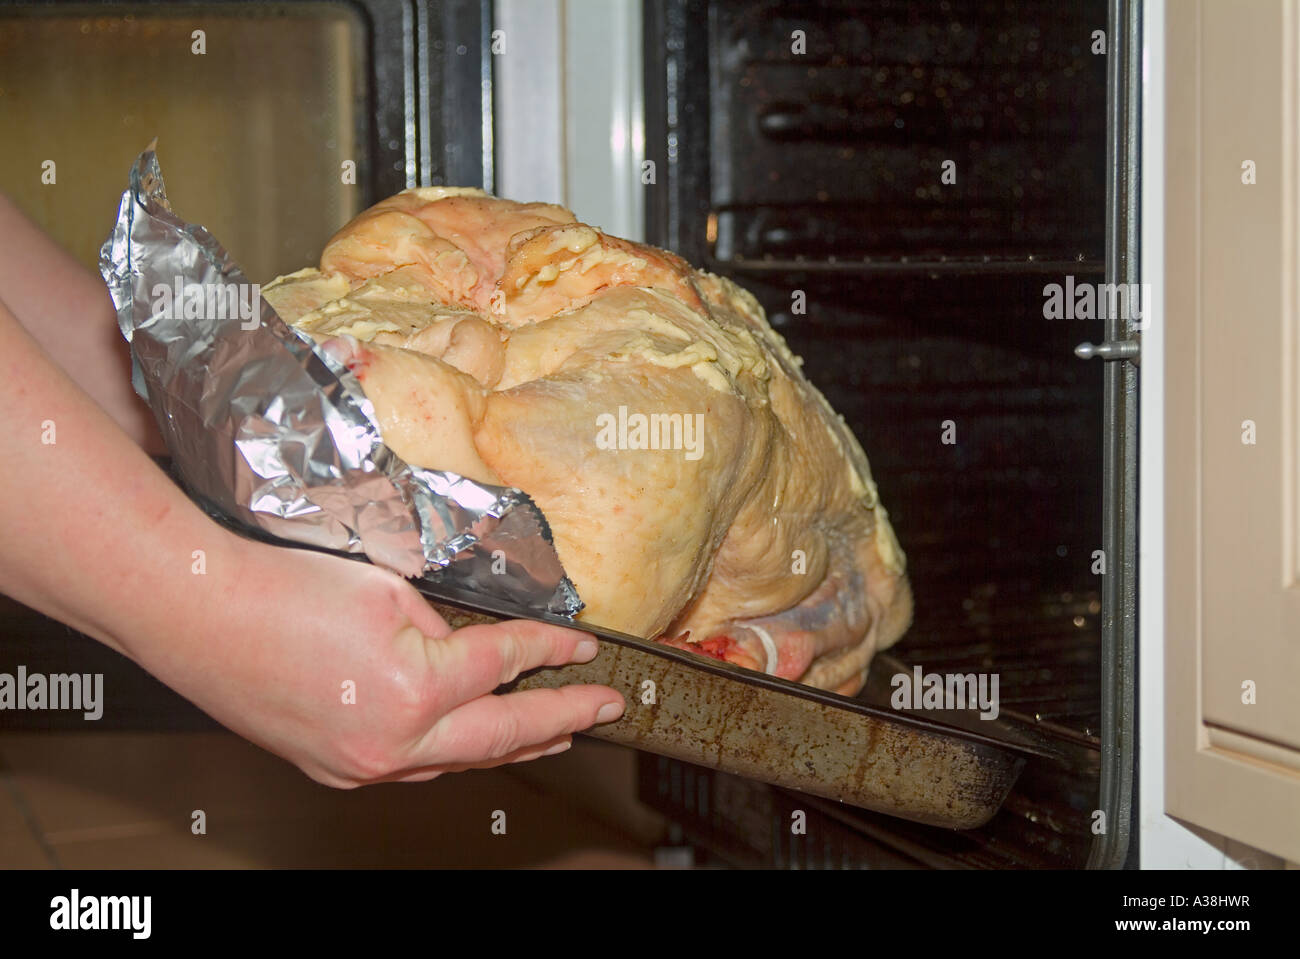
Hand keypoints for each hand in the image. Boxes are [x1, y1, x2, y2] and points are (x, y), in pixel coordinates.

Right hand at [130, 533, 625, 787]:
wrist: (197, 612)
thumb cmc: (282, 587)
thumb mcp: (388, 587)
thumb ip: (444, 623)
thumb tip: (474, 645)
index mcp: (415, 690)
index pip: (505, 665)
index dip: (552, 651)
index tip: (586, 646)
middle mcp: (393, 743)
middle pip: (501, 735)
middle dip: (563, 719)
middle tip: (607, 708)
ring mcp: (361, 765)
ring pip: (460, 762)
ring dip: (515, 747)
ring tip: (558, 735)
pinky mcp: (334, 767)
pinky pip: (415, 766)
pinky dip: (456, 755)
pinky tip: (474, 746)